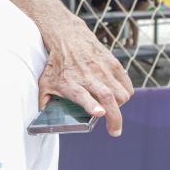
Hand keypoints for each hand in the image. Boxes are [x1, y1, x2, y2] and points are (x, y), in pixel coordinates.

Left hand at [39, 20, 133, 135]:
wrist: (68, 38)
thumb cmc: (56, 65)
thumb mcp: (45, 83)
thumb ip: (44, 101)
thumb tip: (43, 118)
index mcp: (70, 83)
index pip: (83, 96)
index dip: (92, 106)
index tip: (100, 113)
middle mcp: (88, 77)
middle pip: (107, 98)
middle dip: (115, 117)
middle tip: (114, 131)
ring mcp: (103, 70)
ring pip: (121, 93)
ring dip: (119, 106)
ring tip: (111, 108)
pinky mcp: (113, 64)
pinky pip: (127, 85)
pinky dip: (125, 94)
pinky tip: (117, 96)